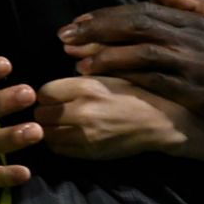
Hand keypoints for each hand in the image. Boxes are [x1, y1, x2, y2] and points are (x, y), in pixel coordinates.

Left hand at [35, 75, 203, 161]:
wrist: (162, 121)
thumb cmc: (137, 92)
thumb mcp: (111, 72)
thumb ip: (85, 65)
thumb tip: (64, 51)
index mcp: (85, 87)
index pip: (43, 92)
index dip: (46, 94)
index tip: (53, 95)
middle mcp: (82, 111)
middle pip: (41, 114)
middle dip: (44, 112)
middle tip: (54, 111)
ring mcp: (85, 135)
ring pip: (47, 134)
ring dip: (49, 129)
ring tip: (59, 124)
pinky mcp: (90, 152)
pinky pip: (60, 150)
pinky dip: (58, 143)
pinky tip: (67, 136)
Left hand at [58, 0, 203, 131]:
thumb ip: (191, 3)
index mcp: (197, 20)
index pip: (143, 10)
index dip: (107, 15)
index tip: (79, 21)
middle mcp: (192, 38)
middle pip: (134, 25)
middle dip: (96, 29)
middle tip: (64, 35)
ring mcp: (193, 64)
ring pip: (139, 51)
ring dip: (102, 53)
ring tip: (73, 56)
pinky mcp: (195, 91)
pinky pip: (151, 80)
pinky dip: (122, 76)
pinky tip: (99, 76)